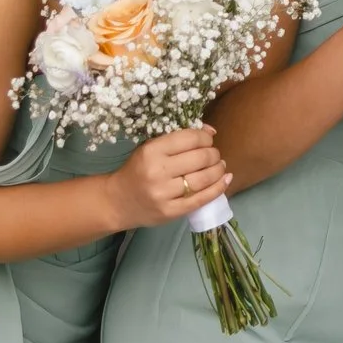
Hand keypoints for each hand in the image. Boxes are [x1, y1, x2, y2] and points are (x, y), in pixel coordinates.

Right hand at [105, 126, 230, 229]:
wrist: (117, 201)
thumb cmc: (137, 170)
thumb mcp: (150, 149)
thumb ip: (178, 139)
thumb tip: (211, 131)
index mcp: (151, 151)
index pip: (190, 138)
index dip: (205, 138)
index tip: (208, 140)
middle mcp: (158, 172)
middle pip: (201, 158)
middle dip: (214, 154)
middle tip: (214, 155)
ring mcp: (164, 194)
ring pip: (204, 178)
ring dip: (218, 170)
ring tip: (220, 166)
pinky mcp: (170, 212)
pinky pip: (201, 199)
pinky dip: (218, 188)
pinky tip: (225, 180)